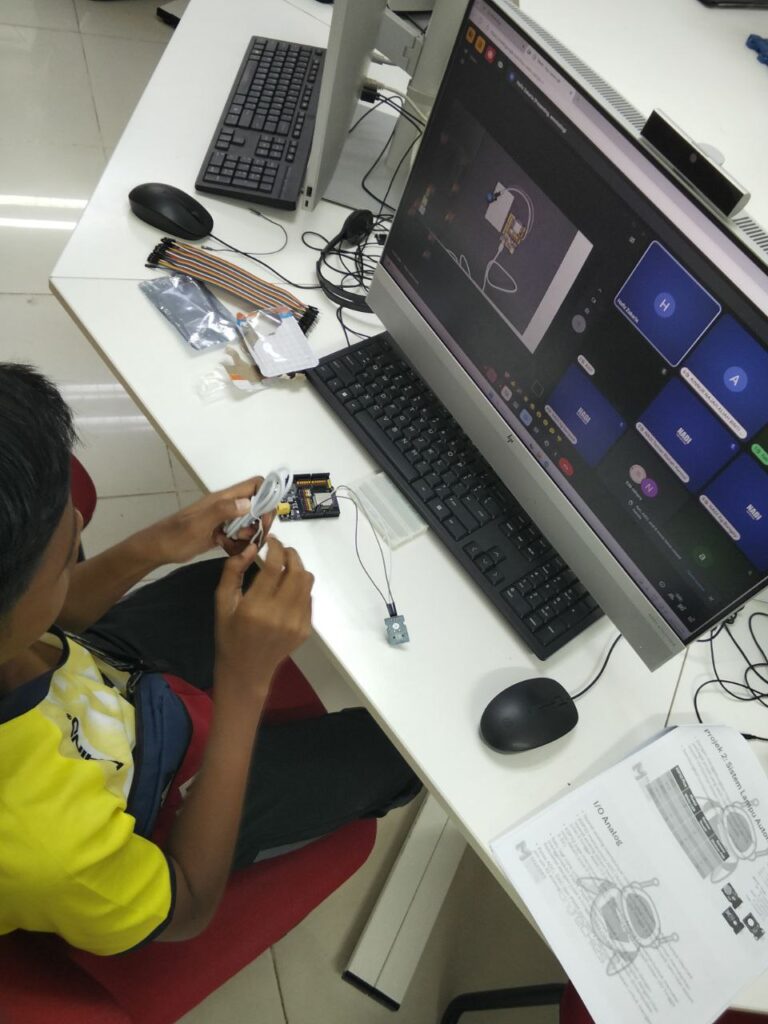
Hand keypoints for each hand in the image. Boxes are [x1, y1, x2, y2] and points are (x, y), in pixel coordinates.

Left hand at [134, 477, 275, 566]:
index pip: (255, 485)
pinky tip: (228, 550)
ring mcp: (225, 520)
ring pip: (250, 523)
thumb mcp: (199, 524)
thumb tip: (249, 502)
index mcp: (224, 499)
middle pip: (258, 506)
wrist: (158, 549)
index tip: (266, 517)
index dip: (268, 496)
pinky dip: (239, 544)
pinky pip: (240, 536)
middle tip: (255, 538)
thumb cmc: (176, 536)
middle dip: (261, 522)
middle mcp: (228, 506)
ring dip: (251, 536)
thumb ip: (223, 510)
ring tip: (238, 546)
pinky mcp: (222, 533)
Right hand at [214, 537, 313, 702]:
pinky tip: (286, 590)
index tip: (271, 540)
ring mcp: (296, 623)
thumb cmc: (229, 635)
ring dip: (298, 568)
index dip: (276, 547)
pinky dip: (300, 587)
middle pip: (297, 571)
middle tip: (281, 550)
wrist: (246, 671)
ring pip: (307, 583)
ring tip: (285, 566)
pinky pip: (308, 598)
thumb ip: (232, 571)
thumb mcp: (222, 602)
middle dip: (291, 554)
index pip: (275, 566)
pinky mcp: (305, 630)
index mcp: (255, 608)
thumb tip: (251, 548)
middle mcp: (279, 615)